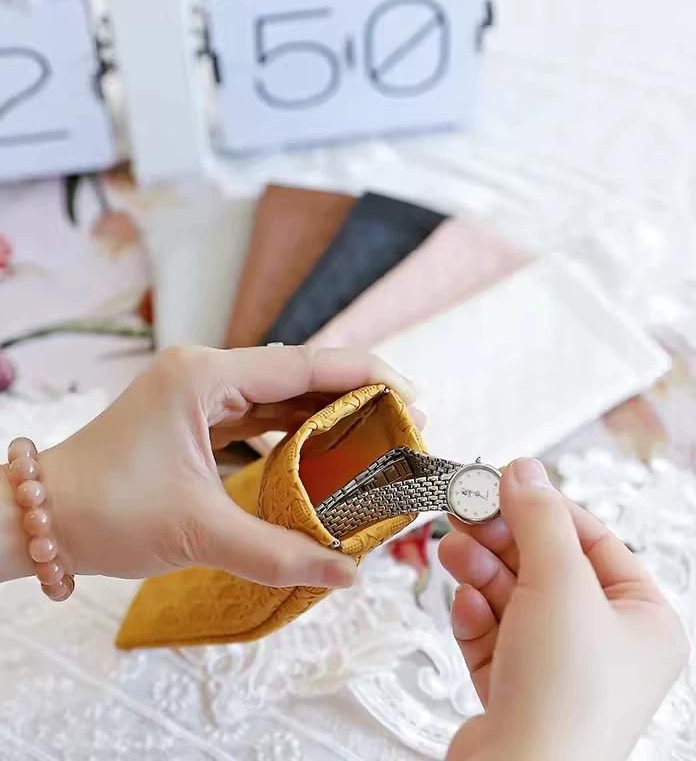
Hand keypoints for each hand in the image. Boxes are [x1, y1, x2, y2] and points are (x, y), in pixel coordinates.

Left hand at [13, 345, 414, 587]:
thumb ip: (277, 553)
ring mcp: (199, 390)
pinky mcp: (196, 415)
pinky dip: (296, 427)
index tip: (412, 399)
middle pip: (299, 372)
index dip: (365, 377)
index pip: (303, 365)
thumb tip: (347, 574)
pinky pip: (260, 412)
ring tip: (378, 432)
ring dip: (329, 409)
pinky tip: (327, 446)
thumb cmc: (106, 513)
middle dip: (355, 393)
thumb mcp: (198, 532)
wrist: (40, 518)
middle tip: (406, 421)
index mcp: (204, 376)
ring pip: (281, 391)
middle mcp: (205, 370)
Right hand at [440, 459, 687, 760]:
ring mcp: (559, 669)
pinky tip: (467, 612)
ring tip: (453, 552)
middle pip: (545, 565)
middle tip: (462, 507)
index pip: (593, 540)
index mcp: (643, 621)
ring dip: (481, 572)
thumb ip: (540, 516)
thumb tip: (524, 468)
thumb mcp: (559, 580)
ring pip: (513, 596)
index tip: (502, 482)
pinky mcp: (517, 689)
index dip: (545, 508)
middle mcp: (605, 645)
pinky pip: (494, 634)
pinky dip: (477, 618)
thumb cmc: (562, 689)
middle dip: (502, 539)